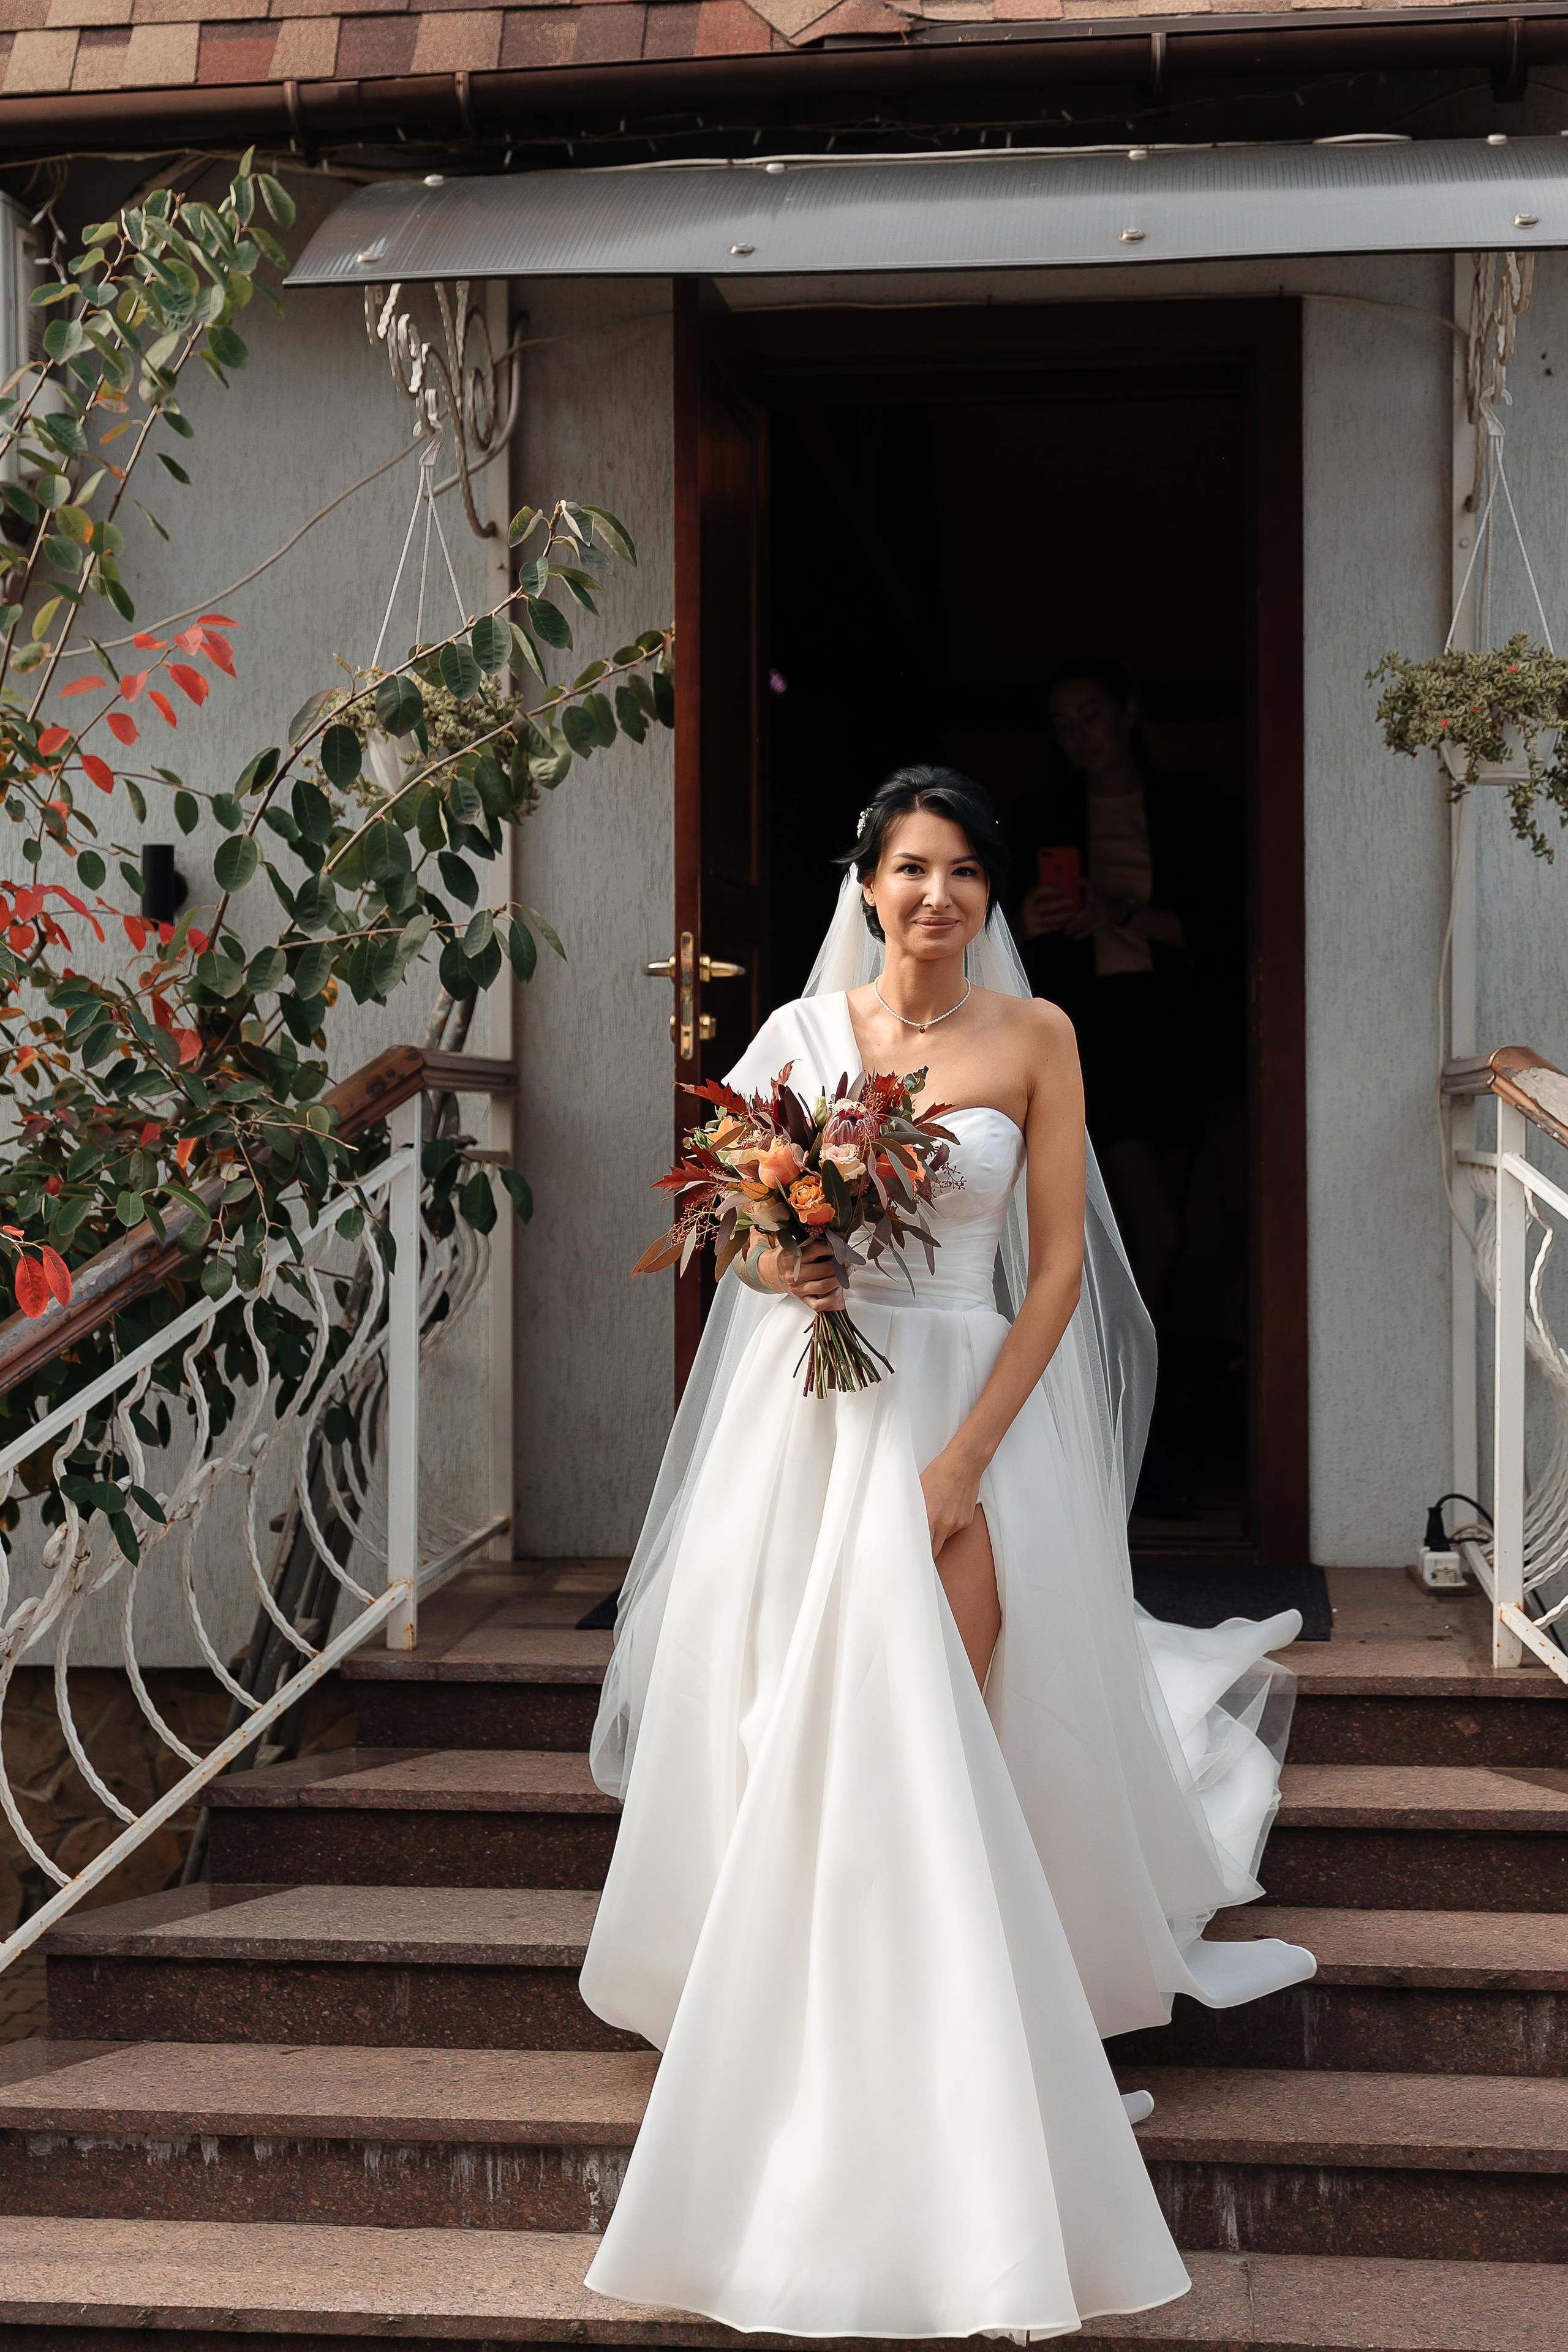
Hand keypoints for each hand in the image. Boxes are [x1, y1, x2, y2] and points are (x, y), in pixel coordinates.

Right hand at [760, 1235, 843, 1312]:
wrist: (771, 1272)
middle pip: (822, 1269)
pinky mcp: (801, 1299)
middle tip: (847, 1260)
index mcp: (790, 1257)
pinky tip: (837, 1290)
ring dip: (839, 1279)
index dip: (833, 1248)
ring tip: (847, 1272)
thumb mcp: (792, 1244)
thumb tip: (833, 1239)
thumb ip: (808, 1241)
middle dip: (840, 1264)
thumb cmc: (786, 1258)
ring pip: (823, 1286)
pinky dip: (830, 1298)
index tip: (842, 1247)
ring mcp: (797, 1288)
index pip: (816, 1250)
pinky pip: (818, 1304)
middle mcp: (793, 1274)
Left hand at [920, 1443, 982, 1557]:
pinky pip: (955, 1529)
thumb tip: (907, 1520)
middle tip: (921, 1541)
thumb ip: (914, 1509)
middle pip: (934, 1550)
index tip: (911, 1551)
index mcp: (928, 1516)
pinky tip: (948, 1509)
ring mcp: (956, 1523)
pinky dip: (950, 1524)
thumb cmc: (940, 1472)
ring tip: (937, 1514)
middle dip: (927, 1548)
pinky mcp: (966, 1521)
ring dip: (938, 1533)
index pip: (920, 1546)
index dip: (915, 1550)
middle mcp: (944, 1524)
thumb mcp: (919, 1490)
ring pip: (944, 1538)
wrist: (964, 1464)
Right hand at [1018, 881, 1077, 939]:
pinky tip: (1068, 923)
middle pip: (1048, 905)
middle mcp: (1027, 910)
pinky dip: (1060, 925)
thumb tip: (1056, 884)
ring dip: (1065, 916)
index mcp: (1027, 899)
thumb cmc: (1026, 910)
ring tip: (1075, 913)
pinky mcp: (1034, 931)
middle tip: (1073, 900)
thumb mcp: (1028, 900)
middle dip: (1062, 903)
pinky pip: (1050, 928)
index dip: (1051, 889)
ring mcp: (1030, 921)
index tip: (1062, 888)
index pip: (1039, 891)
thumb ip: (1038, 894)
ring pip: (1051, 918)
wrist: (1014, 928)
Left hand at [1063, 883, 1117, 940]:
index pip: (1090, 885)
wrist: (1118, 913)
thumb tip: (1068, 892)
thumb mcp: (1092, 899)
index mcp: (1094, 895)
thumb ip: (1082, 897)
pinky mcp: (1104, 922)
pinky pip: (1091, 929)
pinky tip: (1075, 937)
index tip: (1074, 881)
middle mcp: (1099, 902)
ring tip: (1066, 933)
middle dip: (1073, 920)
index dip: (1083, 882)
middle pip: (1085, 911)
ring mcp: (1102, 913)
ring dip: (1075, 928)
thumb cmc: (1098, 907)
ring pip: (1086, 921)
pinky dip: (1082, 934)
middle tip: (1064, 926)